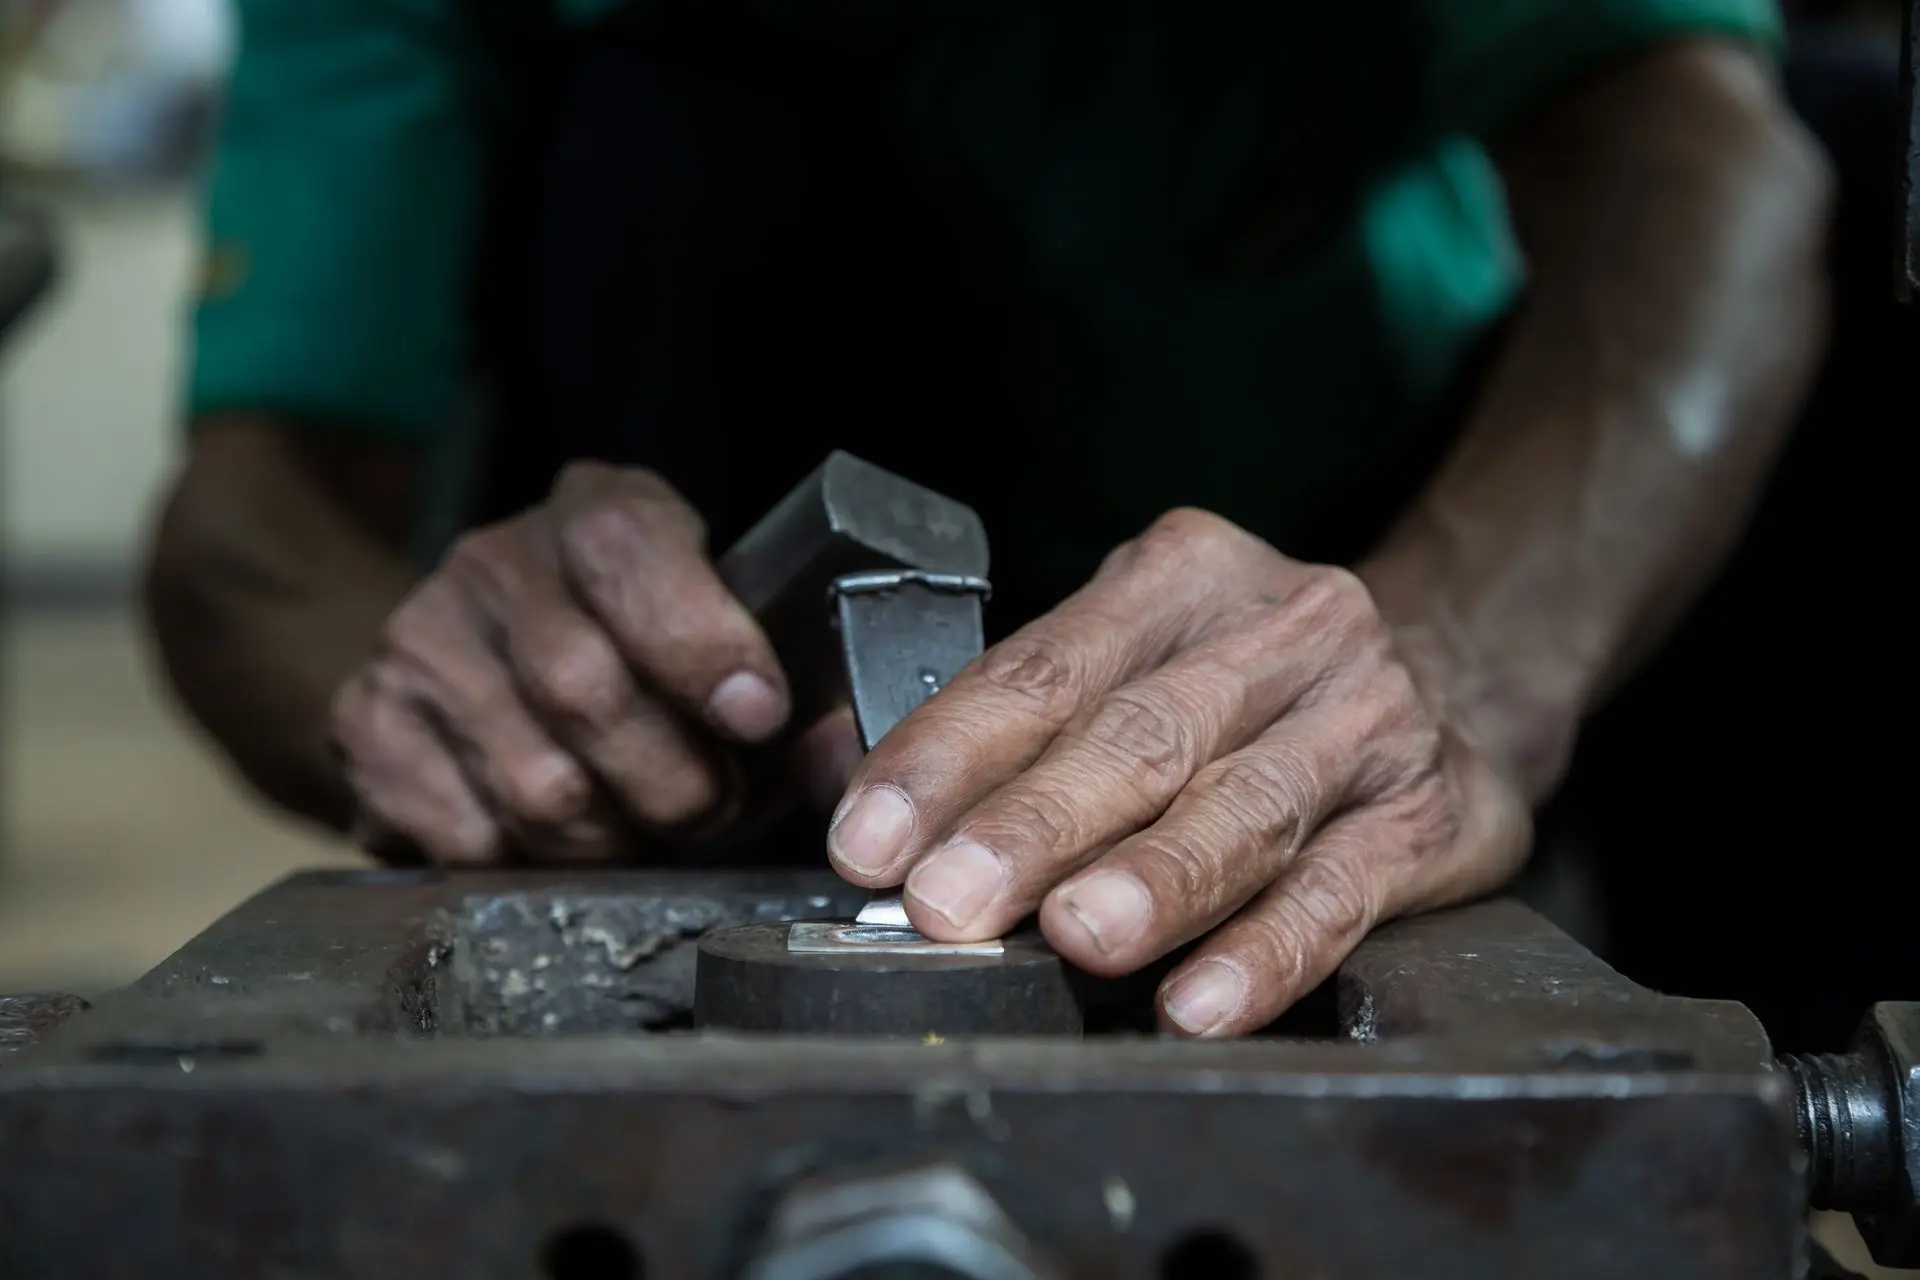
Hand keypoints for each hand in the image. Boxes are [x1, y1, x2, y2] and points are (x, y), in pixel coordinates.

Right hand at [331, 462, 859, 862]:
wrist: (474, 658)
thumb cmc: (635, 650)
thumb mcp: (720, 626)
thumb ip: (790, 685)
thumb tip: (838, 760)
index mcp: (594, 511)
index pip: (628, 552)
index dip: (699, 641)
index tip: (756, 716)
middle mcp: (492, 562)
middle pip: (585, 691)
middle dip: (678, 783)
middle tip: (716, 811)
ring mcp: (417, 642)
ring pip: (538, 786)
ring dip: (618, 834)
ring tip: (648, 827)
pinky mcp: (367, 726)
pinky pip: (474, 837)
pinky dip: (540, 864)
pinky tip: (570, 835)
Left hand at [826, 509, 1530, 1035]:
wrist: (1459, 666)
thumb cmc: (1244, 685)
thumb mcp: (1131, 655)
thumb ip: (997, 716)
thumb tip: (831, 777)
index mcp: (1179, 577)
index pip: (1045, 667)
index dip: (949, 755)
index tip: (872, 838)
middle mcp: (1282, 630)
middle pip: (1141, 736)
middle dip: (1035, 825)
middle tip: (950, 900)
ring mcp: (1367, 716)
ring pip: (1243, 807)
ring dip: (1153, 881)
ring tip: (1078, 939)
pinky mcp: (1432, 811)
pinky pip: (1340, 889)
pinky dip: (1266, 951)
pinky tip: (1200, 1000)